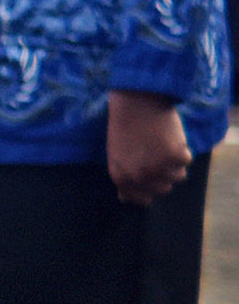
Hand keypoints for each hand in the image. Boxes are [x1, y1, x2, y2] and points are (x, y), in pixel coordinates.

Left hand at [109, 89, 191, 205]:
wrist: (136, 104)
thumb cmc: (124, 127)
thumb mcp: (116, 156)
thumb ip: (124, 178)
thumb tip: (126, 198)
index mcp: (122, 178)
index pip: (140, 199)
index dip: (149, 191)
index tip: (152, 180)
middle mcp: (140, 177)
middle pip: (163, 189)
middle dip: (163, 175)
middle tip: (158, 156)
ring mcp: (158, 168)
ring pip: (178, 177)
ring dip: (174, 164)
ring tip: (163, 146)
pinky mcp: (176, 156)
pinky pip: (187, 161)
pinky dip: (182, 150)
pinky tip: (170, 138)